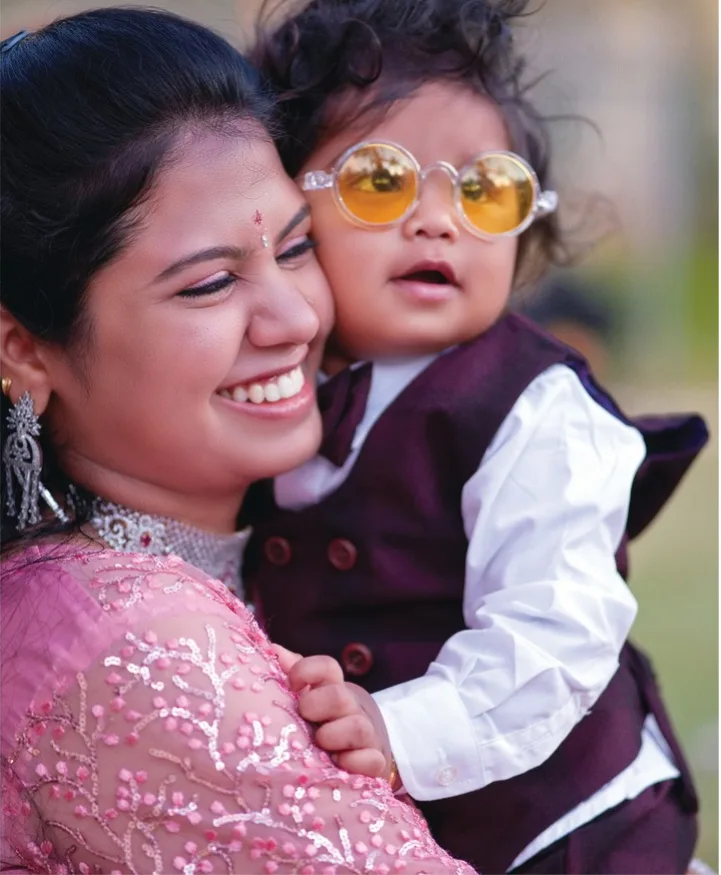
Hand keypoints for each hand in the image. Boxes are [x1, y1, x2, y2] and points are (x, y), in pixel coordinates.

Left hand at [272, 644, 394, 781]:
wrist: (365, 751)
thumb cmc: (324, 722)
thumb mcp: (308, 698)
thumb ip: (292, 673)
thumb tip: (274, 650)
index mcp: (334, 688)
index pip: (327, 667)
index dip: (306, 671)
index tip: (291, 685)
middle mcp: (352, 707)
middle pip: (339, 696)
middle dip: (316, 706)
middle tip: (303, 718)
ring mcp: (366, 734)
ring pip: (357, 727)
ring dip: (332, 736)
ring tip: (319, 744)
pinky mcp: (375, 762)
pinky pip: (371, 761)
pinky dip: (354, 763)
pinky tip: (338, 765)